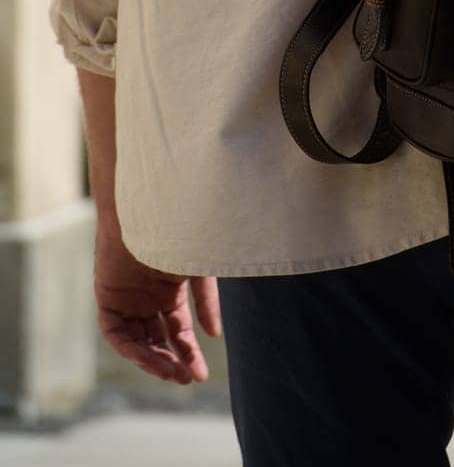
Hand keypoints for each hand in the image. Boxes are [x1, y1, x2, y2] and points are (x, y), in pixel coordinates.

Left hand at [93, 216, 221, 382]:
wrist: (150, 206)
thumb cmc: (180, 231)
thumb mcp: (199, 268)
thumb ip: (206, 300)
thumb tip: (213, 335)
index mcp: (170, 291)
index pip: (179, 331)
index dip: (189, 354)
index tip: (201, 375)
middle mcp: (147, 299)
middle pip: (158, 342)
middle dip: (172, 362)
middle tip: (186, 378)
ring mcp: (127, 299)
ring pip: (137, 342)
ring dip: (152, 360)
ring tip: (170, 371)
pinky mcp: (107, 297)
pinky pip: (115, 333)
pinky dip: (129, 347)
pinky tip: (148, 356)